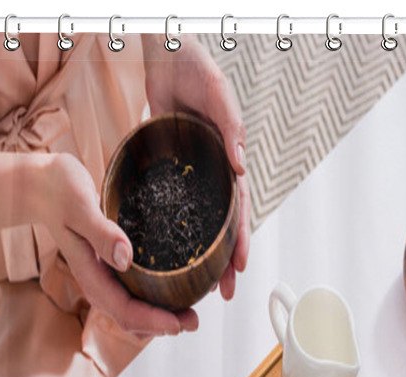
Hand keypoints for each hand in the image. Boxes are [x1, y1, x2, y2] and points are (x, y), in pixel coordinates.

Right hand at [34, 153, 198, 335]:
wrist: (45, 183)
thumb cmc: (60, 190)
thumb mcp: (79, 206)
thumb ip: (101, 232)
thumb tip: (125, 260)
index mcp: (91, 276)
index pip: (124, 311)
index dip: (152, 321)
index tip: (179, 324)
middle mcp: (100, 282)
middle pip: (133, 319)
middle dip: (164, 325)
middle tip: (195, 321)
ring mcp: (107, 277)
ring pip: (136, 309)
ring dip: (164, 315)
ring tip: (192, 312)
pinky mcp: (115, 266)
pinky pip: (138, 291)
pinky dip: (159, 297)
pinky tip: (181, 287)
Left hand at [143, 36, 250, 300]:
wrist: (165, 52)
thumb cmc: (196, 66)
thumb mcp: (217, 92)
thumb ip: (230, 125)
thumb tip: (241, 166)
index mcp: (229, 161)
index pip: (239, 208)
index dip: (240, 239)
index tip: (240, 269)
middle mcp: (213, 174)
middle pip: (221, 226)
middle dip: (224, 262)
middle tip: (223, 294)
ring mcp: (191, 175)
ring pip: (198, 223)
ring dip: (200, 254)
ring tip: (198, 285)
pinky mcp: (169, 170)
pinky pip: (171, 205)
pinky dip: (172, 230)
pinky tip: (165, 252)